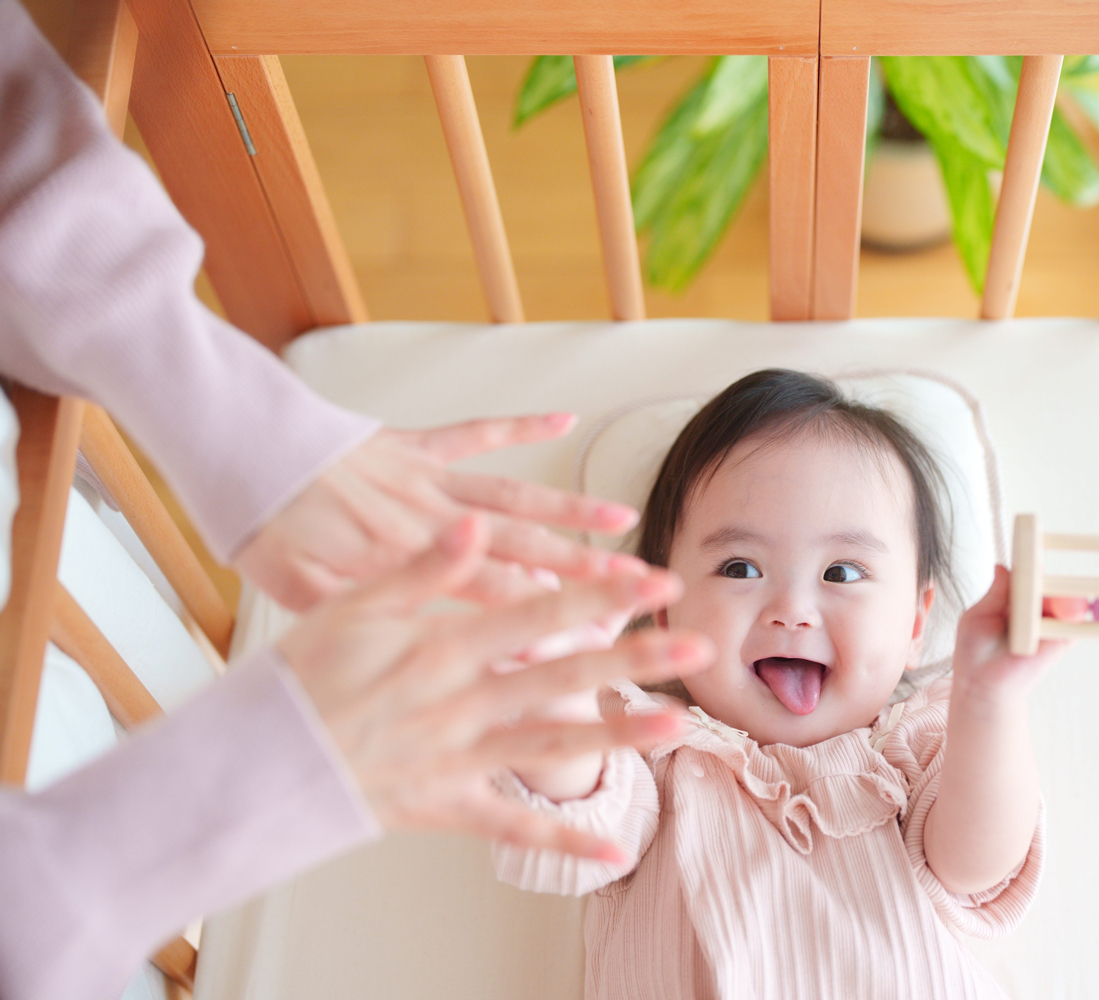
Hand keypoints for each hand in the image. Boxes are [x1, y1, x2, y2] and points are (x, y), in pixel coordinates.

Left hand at [238, 415, 643, 610]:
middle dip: (584, 571)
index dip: (545, 618)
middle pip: (520, 551)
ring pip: (513, 496)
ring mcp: (429, 478)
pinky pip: (477, 432)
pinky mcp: (418, 442)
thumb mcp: (298, 593)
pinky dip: (521, 424)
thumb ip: (360, 616)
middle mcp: (430, 520)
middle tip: (637, 585)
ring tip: (624, 520)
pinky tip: (564, 416)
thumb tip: (417, 648)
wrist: (239, 450)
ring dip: (569, 509)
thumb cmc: (265, 530)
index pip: (492, 599)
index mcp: (404, 565)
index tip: (594, 636)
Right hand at [277, 514, 713, 859]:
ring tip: (680, 725)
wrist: (253, 760)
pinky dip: (561, 842)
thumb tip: (474, 526)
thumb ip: (419, 569)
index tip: (650, 576)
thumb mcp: (350, 606)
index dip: (598, 594)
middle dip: (634, 660)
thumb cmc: (301, 676)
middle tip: (698, 644)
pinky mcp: (446, 808)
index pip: (535, 612)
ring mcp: (456, 760)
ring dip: (619, 738)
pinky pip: (510, 828)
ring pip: (550, 748)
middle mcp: (458, 703)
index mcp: (438, 648)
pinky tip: (613, 851)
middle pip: (560, 678)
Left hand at [952, 565, 1068, 699]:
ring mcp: (1050, 621)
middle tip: (1040, 571)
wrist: (982, 685)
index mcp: (1014, 595)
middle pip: (1048, 582)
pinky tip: (1071, 610)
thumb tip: (1002, 566)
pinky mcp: (1062, 640)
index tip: (1031, 547)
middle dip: (1048, 576)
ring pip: (1065, 599)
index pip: (1027, 571)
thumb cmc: (975, 650)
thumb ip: (994, 594)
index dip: (1030, 560)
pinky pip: (1075, 623)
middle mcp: (1034, 605)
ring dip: (1064, 596)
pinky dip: (1074, 615)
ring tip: (1053, 597)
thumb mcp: (977, 616)